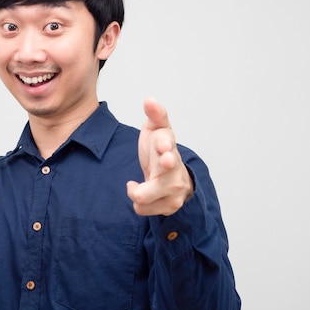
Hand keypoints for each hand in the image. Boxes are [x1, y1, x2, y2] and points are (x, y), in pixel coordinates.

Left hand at [126, 98, 193, 215]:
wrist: (173, 175)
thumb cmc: (159, 150)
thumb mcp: (158, 129)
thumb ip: (156, 114)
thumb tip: (149, 100)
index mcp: (169, 146)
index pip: (168, 144)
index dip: (165, 146)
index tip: (163, 148)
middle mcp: (175, 168)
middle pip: (166, 179)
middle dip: (158, 179)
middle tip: (158, 171)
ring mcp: (174, 189)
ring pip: (146, 197)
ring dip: (138, 193)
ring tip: (134, 186)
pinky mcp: (169, 206)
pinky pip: (143, 209)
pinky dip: (139, 203)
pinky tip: (142, 192)